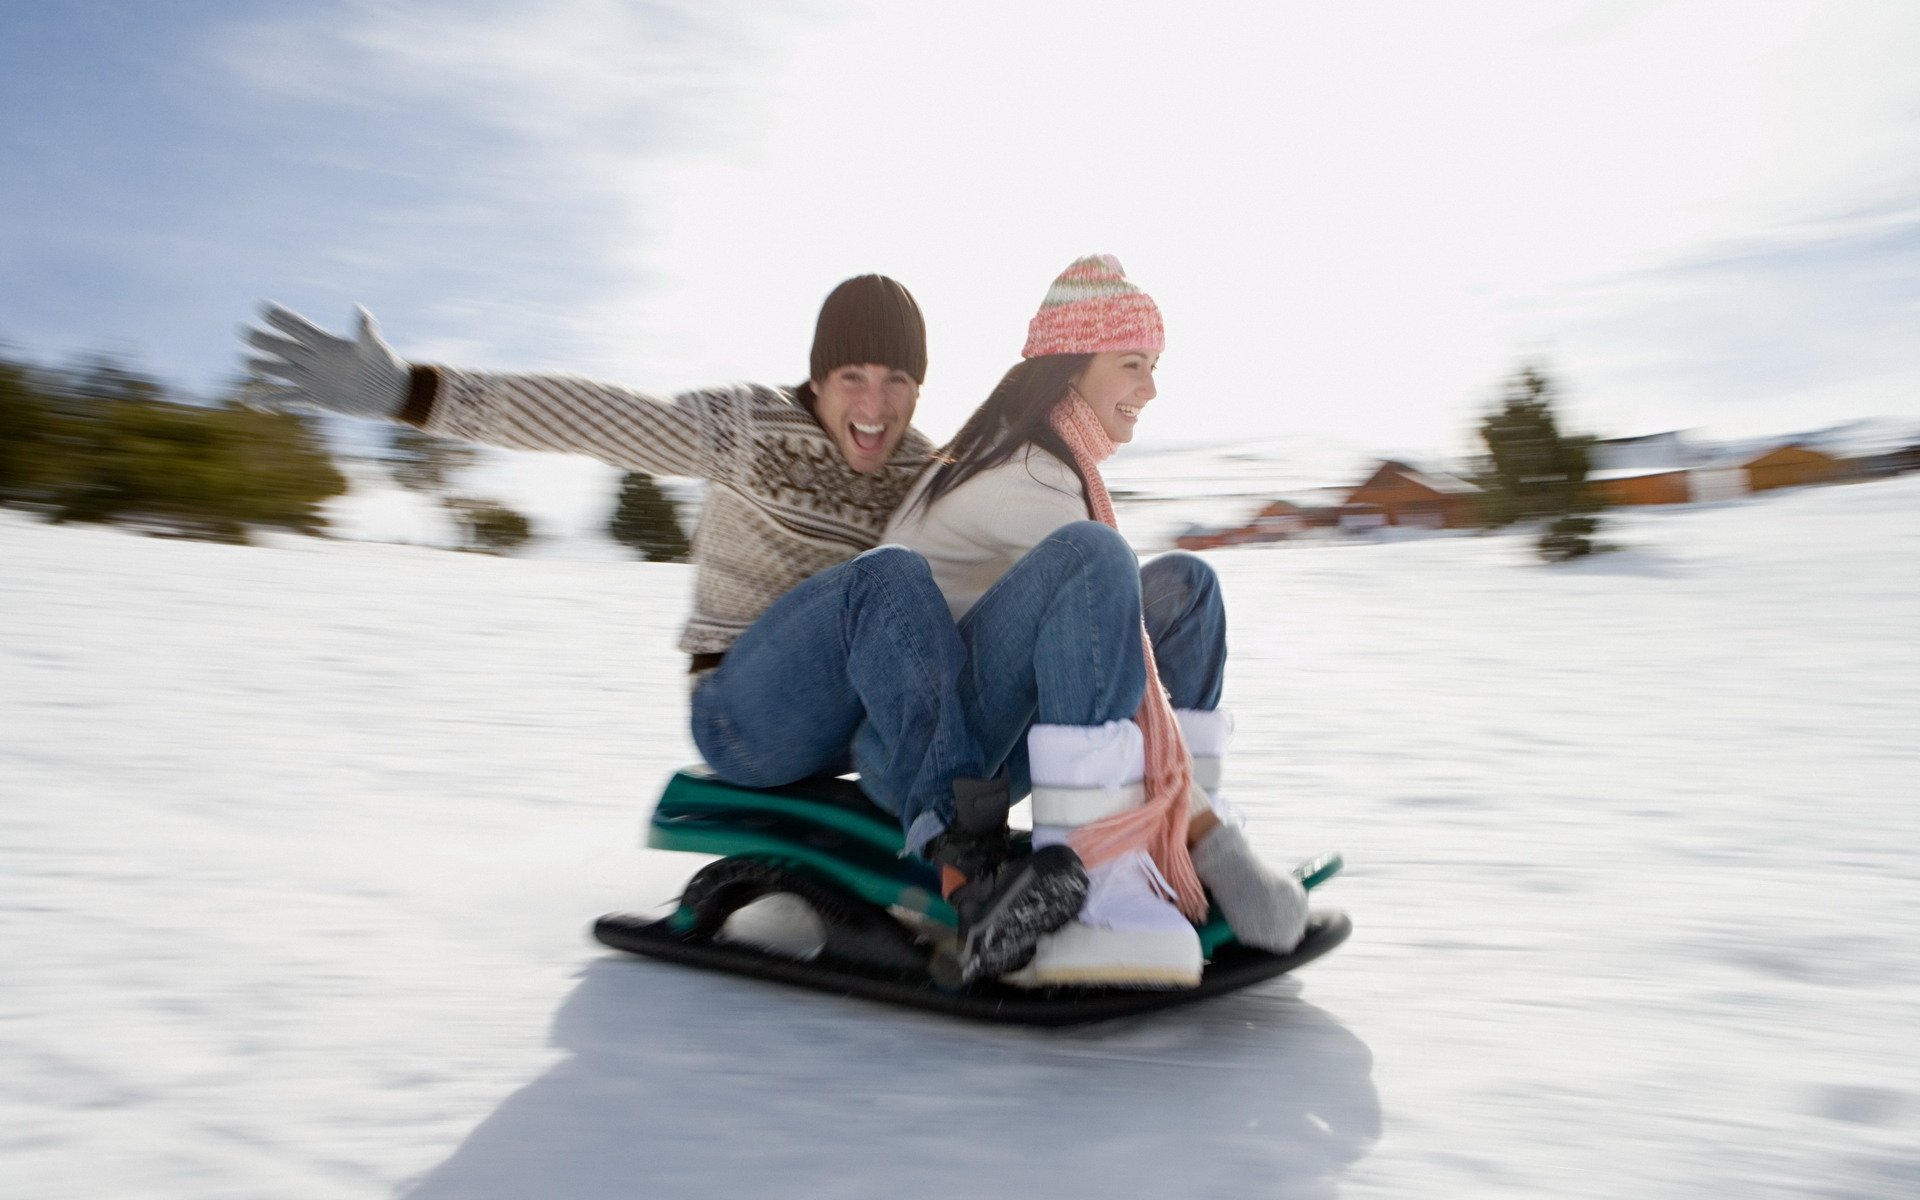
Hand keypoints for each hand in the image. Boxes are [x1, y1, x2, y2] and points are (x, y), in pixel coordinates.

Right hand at [243, 303, 409, 419]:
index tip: (263, 308)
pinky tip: (255, 399)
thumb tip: (361, 310)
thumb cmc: (385, 365)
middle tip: (245, 332)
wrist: (390, 393)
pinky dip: (273, 398)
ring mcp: (313, 378)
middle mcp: (315, 359)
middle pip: (284, 348)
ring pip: (282, 370)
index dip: (283, 319)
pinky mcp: (316, 397)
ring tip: (245, 361)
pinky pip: (289, 397)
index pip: (299, 328)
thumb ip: (365, 330)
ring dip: (264, 367)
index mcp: (327, 343)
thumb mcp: (374, 347)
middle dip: (265, 341)